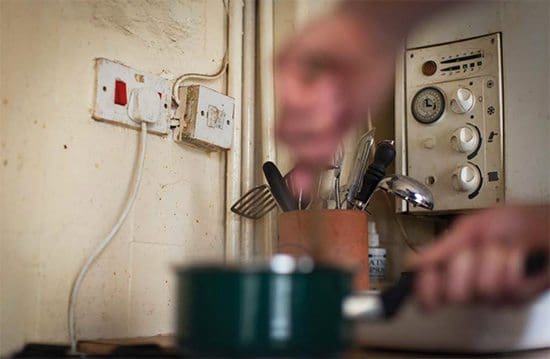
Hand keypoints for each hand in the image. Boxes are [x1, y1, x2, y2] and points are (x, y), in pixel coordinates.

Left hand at [275, 9, 399, 192]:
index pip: (296, 151)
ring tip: (334, 94)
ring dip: (318, 116)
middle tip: (336, 117)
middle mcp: (295, 107)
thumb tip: (302, 189)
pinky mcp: (283, 67)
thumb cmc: (368, 72)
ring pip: (284, 128)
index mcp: (312, 121)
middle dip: (317, 137)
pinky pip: (289, 100)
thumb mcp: (349, 125)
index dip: (295, 173)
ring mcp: (287, 89)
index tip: (298, 191)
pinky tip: (327, 81)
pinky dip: (313, 96)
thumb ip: (322, 157)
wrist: (375, 39)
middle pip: (287, 142)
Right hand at [410, 205, 549, 309]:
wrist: (546, 225)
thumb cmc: (514, 222)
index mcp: (453, 269)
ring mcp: (493, 294)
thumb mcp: (470, 227)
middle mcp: (470, 285)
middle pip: (452, 294)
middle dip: (463, 266)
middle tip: (472, 252)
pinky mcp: (516, 298)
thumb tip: (413, 261)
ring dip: (493, 262)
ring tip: (500, 250)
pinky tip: (516, 258)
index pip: (427, 292)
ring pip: (481, 290)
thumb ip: (441, 246)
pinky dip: (512, 266)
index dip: (424, 288)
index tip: (427, 276)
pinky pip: (506, 289)